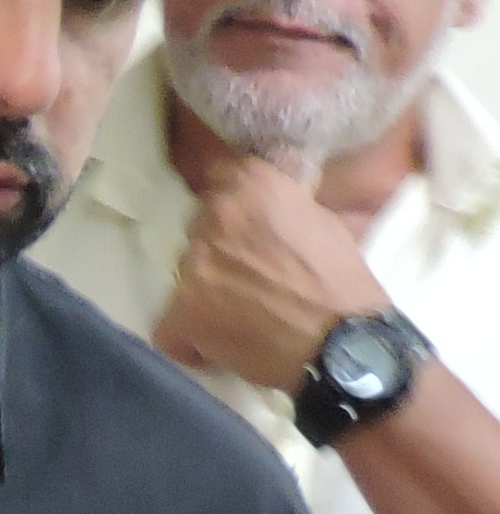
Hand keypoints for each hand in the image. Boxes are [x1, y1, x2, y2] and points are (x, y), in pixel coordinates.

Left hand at [154, 153, 388, 391]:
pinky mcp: (180, 313)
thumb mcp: (321, 219)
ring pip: (186, 268)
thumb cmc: (342, 281)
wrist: (343, 342)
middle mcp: (214, 218)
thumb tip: (264, 200)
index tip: (242, 213)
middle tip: (249, 266)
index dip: (231, 196)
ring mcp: (191, 266)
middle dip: (220, 242)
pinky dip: (189, 334)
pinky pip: (169, 324)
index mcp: (251, 187)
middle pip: (201, 224)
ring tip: (239, 305)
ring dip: (206, 283)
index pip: (220, 171)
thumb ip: (281, 201)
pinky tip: (215, 339)